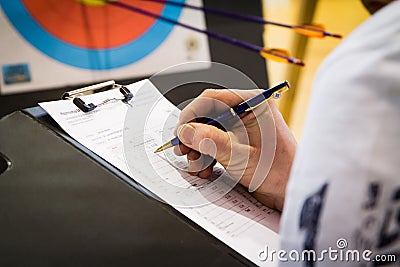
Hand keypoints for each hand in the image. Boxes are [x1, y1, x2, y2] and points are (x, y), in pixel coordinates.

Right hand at [174, 89, 296, 210]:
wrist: (288, 190)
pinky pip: (213, 141)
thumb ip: (212, 142)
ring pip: (207, 129)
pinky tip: (205, 168)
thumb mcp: (241, 156)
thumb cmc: (278, 171)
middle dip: (193, 135)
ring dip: (197, 147)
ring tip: (196, 164)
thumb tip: (186, 131)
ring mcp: (240, 125)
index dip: (191, 114)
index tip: (180, 132)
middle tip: (183, 151)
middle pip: (207, 114)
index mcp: (252, 103)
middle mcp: (245, 110)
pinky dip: (205, 154)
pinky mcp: (236, 139)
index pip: (212, 99)